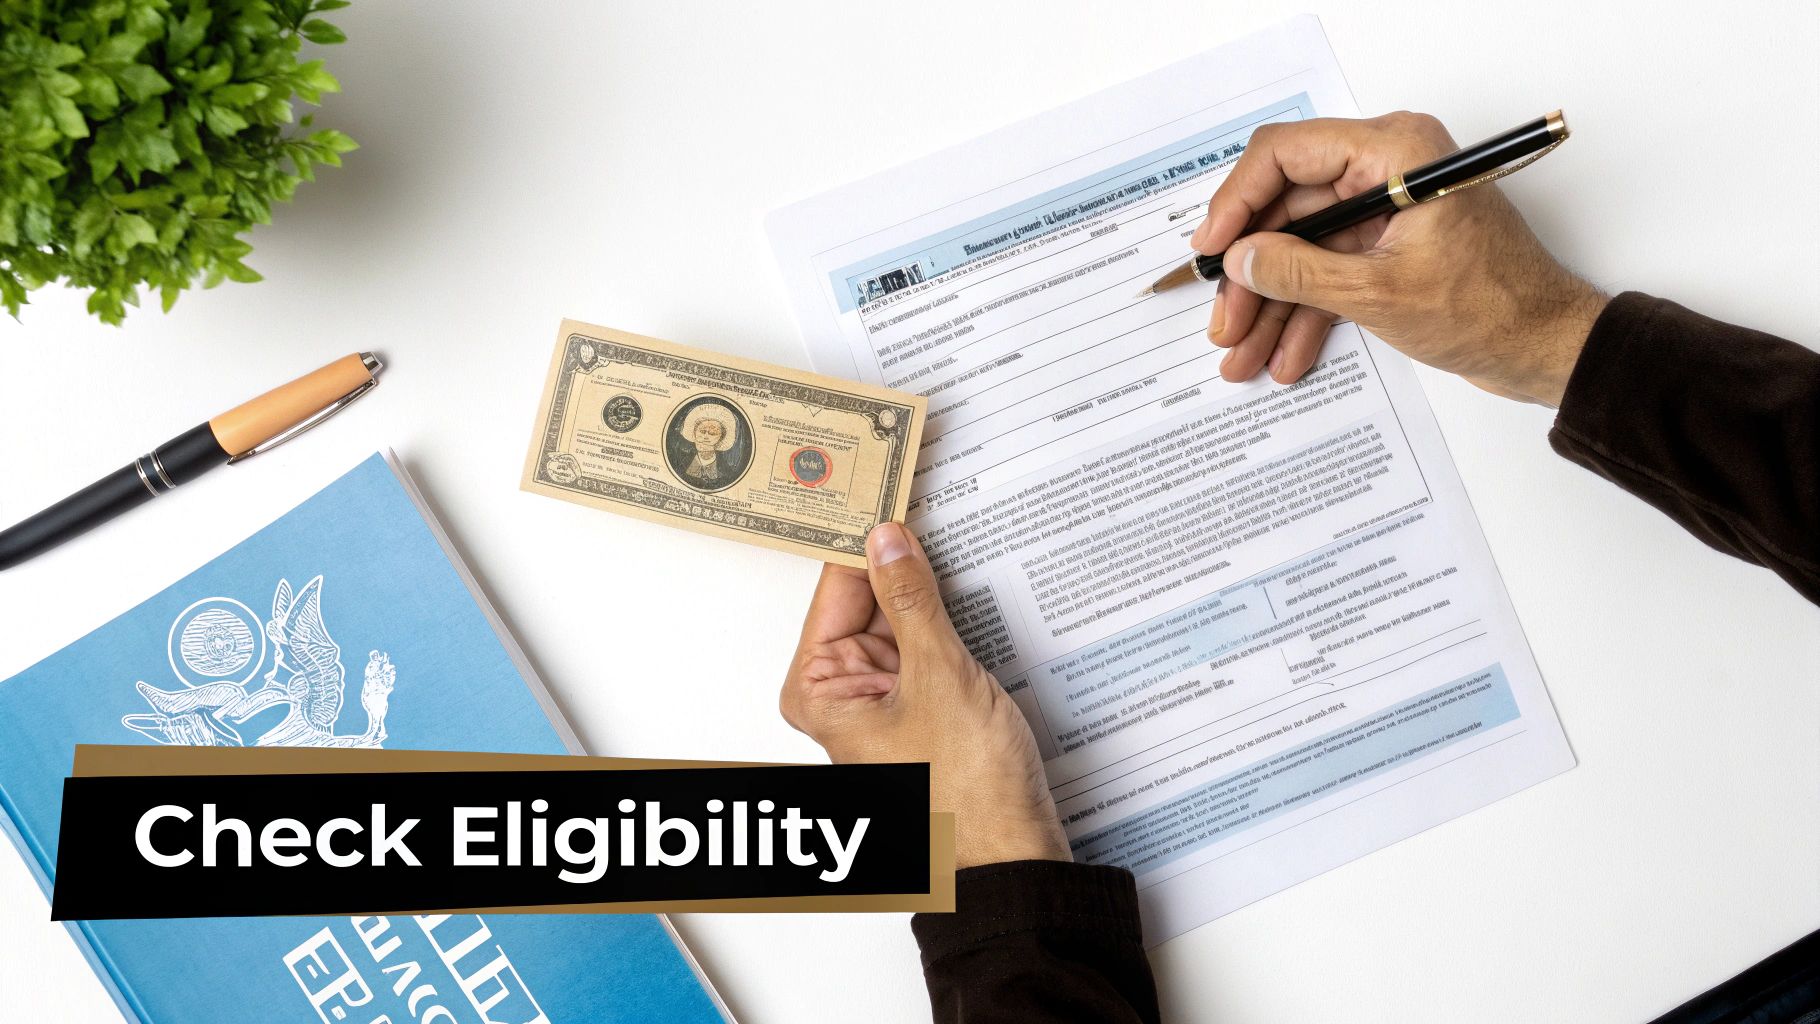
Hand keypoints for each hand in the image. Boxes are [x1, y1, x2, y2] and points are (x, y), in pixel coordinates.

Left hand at [780, 523, 1069, 869]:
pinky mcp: (920, 704)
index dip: (860, 534)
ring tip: (951, 540)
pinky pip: (925, 642)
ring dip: (928, 588)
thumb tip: (889, 540)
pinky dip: (945, 617)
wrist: (1013, 856)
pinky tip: (967, 588)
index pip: (835, 586)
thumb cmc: (965, 796)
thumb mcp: (939, 676)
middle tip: (921, 493)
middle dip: (898, 556)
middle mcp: (841, 693)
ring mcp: (882, 699)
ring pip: (901, 617)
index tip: (880, 482)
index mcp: (819, 688)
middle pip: (865, 597)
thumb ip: (912, 600)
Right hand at [1192, 112, 1608, 405]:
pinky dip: (1306, 312)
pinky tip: (1285, 355)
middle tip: (1223, 320)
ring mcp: (1387, 209)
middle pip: (1288, 209)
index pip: (1286, 154)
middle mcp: (1388, 169)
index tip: (1212, 250)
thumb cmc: (1493, 307)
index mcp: (1395, 151)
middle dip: (1252, 273)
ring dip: (1271, 303)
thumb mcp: (1379, 293)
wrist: (1546, 347)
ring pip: (1303, 248)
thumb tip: (1241, 259)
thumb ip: (1301, 272)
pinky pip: (1329, 272)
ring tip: (1242, 352)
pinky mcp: (1389, 246)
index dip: (1238, 202)